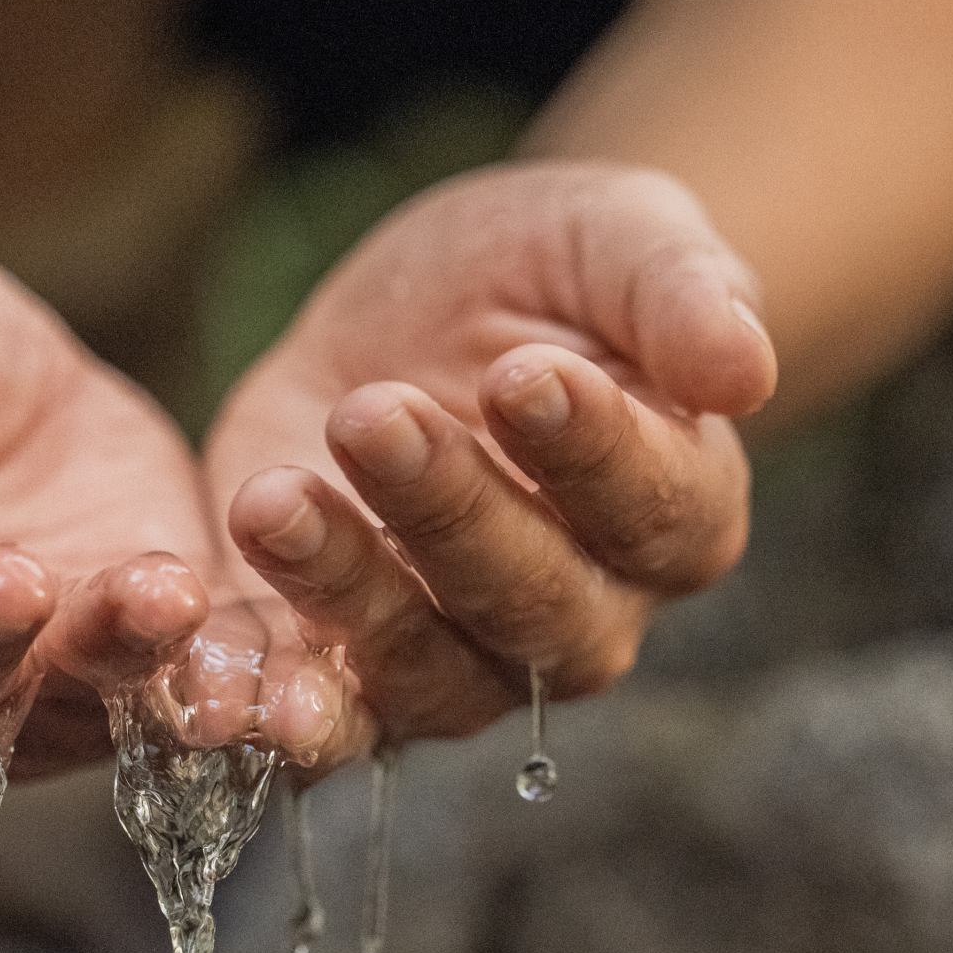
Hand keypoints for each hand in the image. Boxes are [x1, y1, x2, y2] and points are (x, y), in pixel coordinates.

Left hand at [207, 161, 773, 752]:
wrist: (418, 315)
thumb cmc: (545, 277)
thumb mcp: (615, 237)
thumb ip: (682, 292)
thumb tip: (746, 368)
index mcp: (675, 516)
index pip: (652, 507)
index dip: (593, 452)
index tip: (527, 375)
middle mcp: (581, 618)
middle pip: (532, 605)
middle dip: (448, 514)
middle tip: (373, 415)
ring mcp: (460, 663)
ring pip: (415, 667)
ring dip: (341, 591)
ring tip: (270, 497)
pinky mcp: (338, 670)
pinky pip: (313, 716)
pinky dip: (261, 705)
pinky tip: (207, 676)